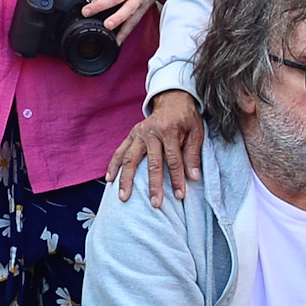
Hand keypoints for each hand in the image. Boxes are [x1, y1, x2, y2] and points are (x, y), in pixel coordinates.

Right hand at [109, 90, 204, 206]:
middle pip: (152, 163)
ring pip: (130, 159)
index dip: (177, 179)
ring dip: (126, 179)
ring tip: (123, 198)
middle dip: (154, 185)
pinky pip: (119, 152)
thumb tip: (193, 178)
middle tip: (155, 204)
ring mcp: (138, 134)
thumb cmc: (186, 119)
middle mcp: (150, 132)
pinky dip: (113, 165)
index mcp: (169, 130)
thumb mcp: (196, 133)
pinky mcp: (130, 136)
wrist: (172, 101)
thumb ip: (193, 154)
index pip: (173, 160)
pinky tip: (109, 180)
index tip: (179, 195)